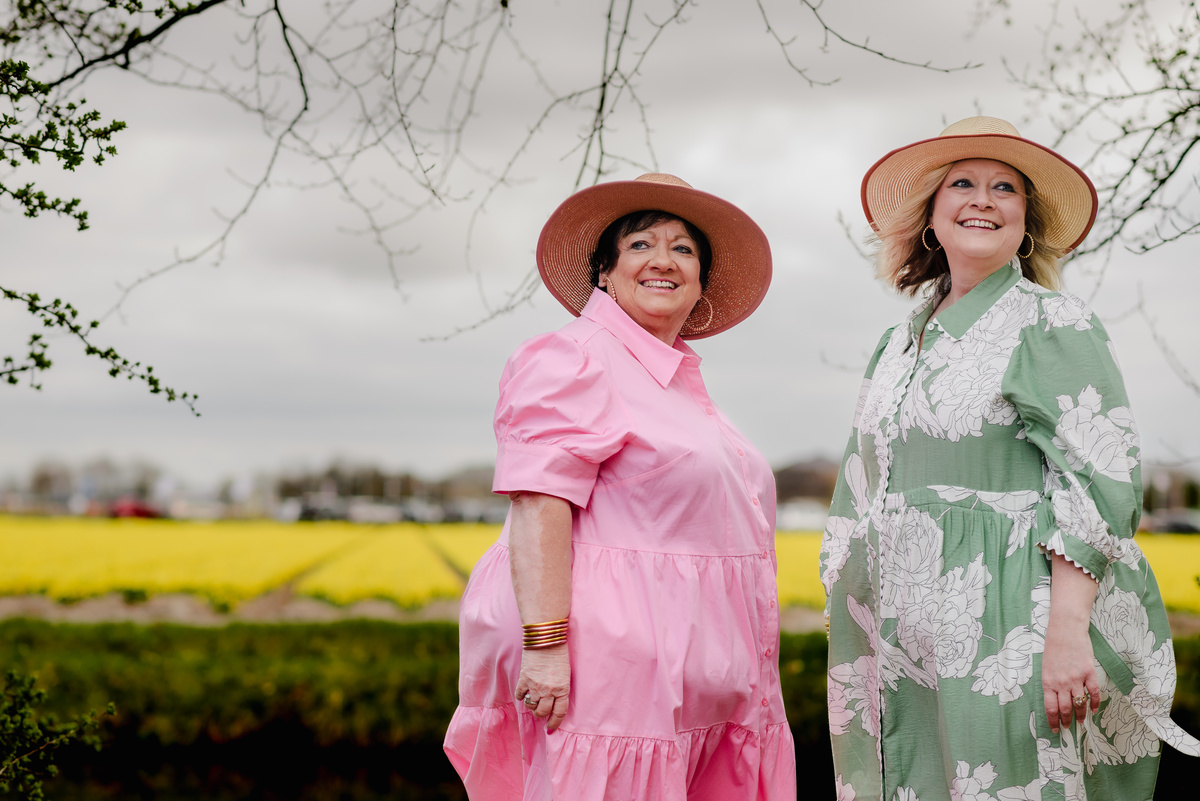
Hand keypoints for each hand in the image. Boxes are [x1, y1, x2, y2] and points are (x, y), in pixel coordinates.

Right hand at [514, 643, 569, 731]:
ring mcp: (535, 686)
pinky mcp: (524, 679)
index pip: (559, 713)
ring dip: (532, 705)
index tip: (550, 729)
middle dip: (541, 714)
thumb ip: (560, 689)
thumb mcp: (565, 674)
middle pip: (543, 712)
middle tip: (540, 711)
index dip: (554, 723)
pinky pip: (520, 695)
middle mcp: (549, 690)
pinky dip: (521, 696)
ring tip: (533, 699)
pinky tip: (524, 692)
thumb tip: (553, 702)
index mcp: (563, 689)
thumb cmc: (559, 654)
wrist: (545, 638)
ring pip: (531, 706)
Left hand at [1041, 617, 1099, 732]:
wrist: (1065, 630)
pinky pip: (1093, 693)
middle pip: (1065, 709)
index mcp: (1048, 682)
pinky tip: (1094, 710)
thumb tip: (1056, 700)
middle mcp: (1061, 683)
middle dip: (1067, 721)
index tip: (1055, 729)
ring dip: (1080, 716)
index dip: (1053, 721)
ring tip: (1080, 721)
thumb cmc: (1053, 647)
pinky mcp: (1089, 673)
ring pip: (1080, 704)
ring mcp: (1076, 678)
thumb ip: (1051, 683)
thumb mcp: (1046, 667)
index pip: (1051, 708)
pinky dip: (1094, 703)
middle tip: (1068, 728)